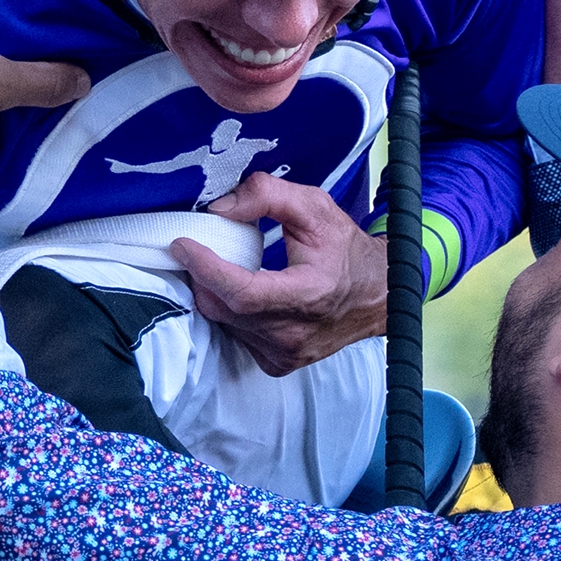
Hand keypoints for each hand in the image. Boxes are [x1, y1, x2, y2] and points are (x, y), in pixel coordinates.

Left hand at [176, 172, 389, 375]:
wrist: (378, 295)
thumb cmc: (345, 250)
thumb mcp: (315, 208)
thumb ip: (268, 196)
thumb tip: (220, 208)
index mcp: (308, 295)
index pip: (242, 292)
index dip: (206, 269)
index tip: (182, 244)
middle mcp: (295, 334)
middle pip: (224, 308)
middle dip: (201, 276)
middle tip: (195, 249)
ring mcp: (285, 354)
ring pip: (225, 324)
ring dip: (214, 294)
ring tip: (220, 267)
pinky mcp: (278, 364)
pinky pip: (236, 336)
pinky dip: (229, 313)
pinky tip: (241, 293)